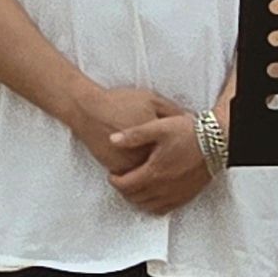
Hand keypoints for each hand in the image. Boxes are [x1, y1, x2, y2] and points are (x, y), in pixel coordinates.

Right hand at [64, 83, 178, 175]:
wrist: (88, 110)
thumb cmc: (120, 102)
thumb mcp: (151, 99)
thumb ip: (172, 110)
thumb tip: (189, 120)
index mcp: (156, 139)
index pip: (176, 150)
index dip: (180, 147)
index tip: (181, 145)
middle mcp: (144, 156)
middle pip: (163, 165)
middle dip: (168, 162)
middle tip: (171, 157)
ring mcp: (129, 165)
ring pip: (148, 175)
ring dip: (153, 172)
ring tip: (157, 163)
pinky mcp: (115, 169)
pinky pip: (132, 176)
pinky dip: (137, 173)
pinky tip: (140, 163)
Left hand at [106, 112, 211, 215]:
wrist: (218, 141)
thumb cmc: (190, 133)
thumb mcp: (158, 127)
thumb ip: (133, 135)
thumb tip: (113, 140)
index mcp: (154, 172)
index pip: (126, 186)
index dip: (115, 181)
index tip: (112, 174)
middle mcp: (165, 188)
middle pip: (135, 198)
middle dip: (124, 190)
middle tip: (121, 180)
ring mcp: (177, 194)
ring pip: (149, 206)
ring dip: (137, 199)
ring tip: (134, 187)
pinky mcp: (187, 195)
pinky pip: (165, 209)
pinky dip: (154, 206)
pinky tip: (153, 196)